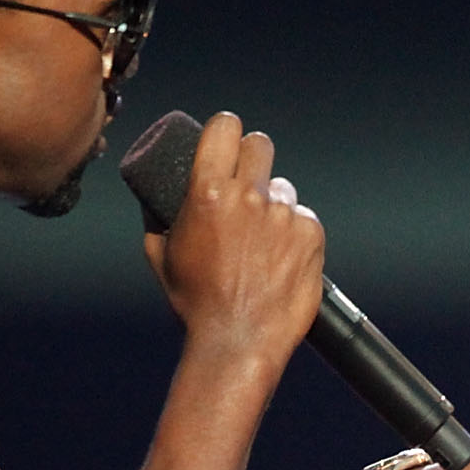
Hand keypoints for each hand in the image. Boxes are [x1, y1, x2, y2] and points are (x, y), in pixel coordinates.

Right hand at [142, 110, 324, 361]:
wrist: (238, 343)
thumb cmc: (196, 304)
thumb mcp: (161, 255)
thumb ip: (159, 218)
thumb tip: (157, 198)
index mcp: (208, 192)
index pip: (225, 126)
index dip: (226, 130)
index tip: (227, 139)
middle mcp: (249, 196)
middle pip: (260, 145)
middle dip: (252, 159)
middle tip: (248, 183)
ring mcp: (284, 215)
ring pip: (284, 188)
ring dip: (274, 205)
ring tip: (262, 241)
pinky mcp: (311, 235)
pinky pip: (304, 218)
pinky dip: (295, 233)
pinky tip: (281, 258)